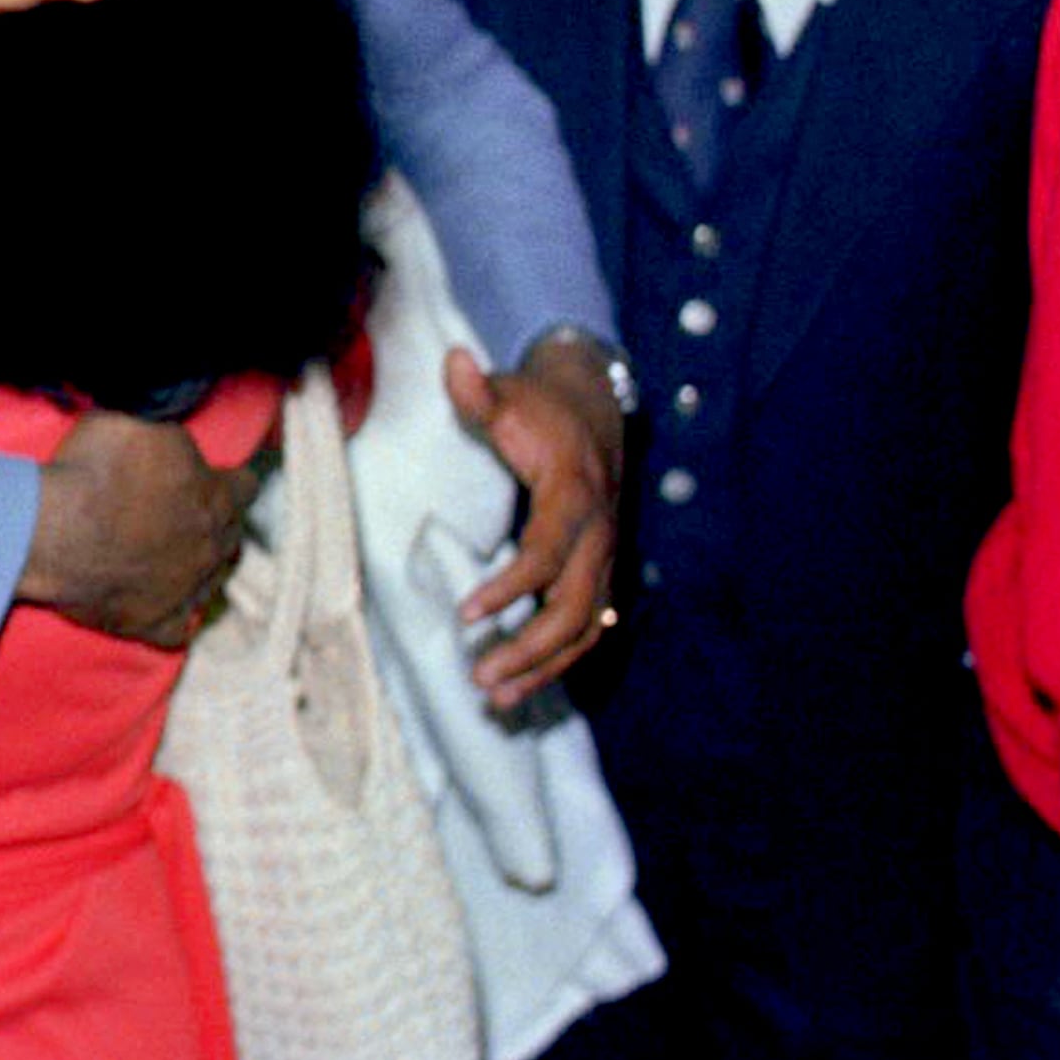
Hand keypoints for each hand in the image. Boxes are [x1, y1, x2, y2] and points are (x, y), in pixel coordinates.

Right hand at [16, 408, 255, 649]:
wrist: (52, 531)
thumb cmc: (95, 470)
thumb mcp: (142, 425)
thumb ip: (173, 439)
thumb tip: (182, 441)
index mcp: (214, 498)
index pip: (246, 486)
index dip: (229, 478)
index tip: (215, 475)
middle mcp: (210, 548)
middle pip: (232, 535)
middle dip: (216, 522)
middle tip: (186, 511)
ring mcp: (184, 591)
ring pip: (212, 582)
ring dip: (199, 566)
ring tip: (175, 554)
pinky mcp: (152, 624)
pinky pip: (180, 628)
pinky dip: (176, 615)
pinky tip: (165, 603)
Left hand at [449, 337, 624, 709]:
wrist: (595, 408)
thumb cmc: (541, 407)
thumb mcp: (510, 393)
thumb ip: (478, 390)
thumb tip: (453, 362)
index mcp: (575, 497)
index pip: (547, 554)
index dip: (510, 586)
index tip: (467, 614)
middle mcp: (600, 536)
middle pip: (574, 609)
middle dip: (529, 649)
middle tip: (479, 678)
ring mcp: (605, 558)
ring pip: (586, 629)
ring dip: (543, 667)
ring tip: (495, 697)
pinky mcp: (600, 572)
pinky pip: (588, 627)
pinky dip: (559, 659)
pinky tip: (523, 683)